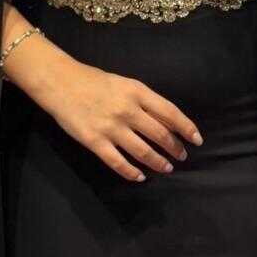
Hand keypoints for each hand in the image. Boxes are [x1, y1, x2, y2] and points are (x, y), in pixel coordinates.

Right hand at [42, 59, 202, 181]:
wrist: (60, 82)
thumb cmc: (93, 80)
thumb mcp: (124, 83)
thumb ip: (143, 101)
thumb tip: (165, 121)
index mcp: (137, 92)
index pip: (170, 113)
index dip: (186, 128)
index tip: (196, 139)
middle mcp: (128, 110)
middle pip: (160, 134)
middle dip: (175, 148)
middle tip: (181, 156)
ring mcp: (111, 127)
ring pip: (142, 151)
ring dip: (158, 162)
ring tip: (167, 168)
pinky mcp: (95, 141)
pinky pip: (117, 162)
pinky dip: (131, 172)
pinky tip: (140, 177)